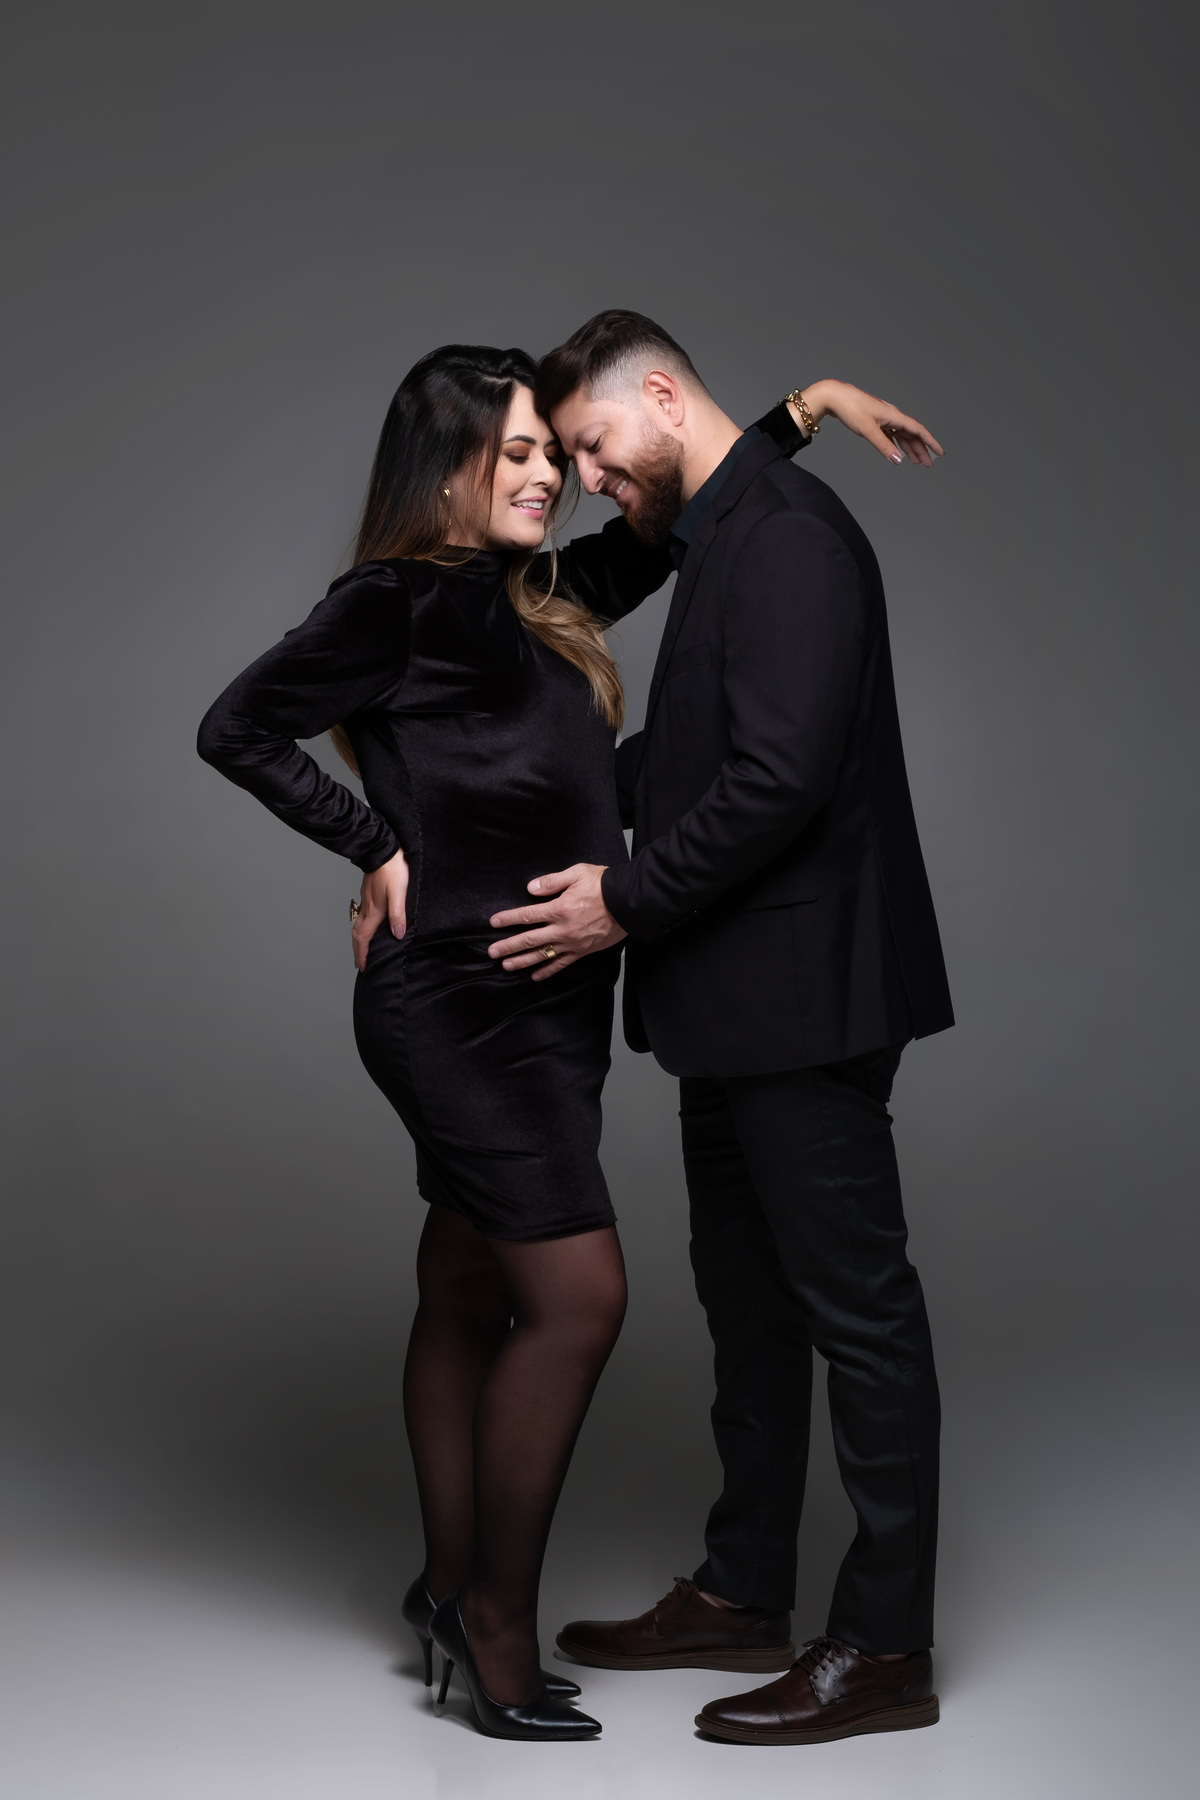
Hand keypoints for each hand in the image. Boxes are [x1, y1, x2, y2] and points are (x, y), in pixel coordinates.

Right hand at [351, 845, 408, 971]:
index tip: (363, 967)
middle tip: (360, 965)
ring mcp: (366, 901)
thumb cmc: (393, 870)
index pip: (364, 938)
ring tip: (362, 951)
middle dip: (358, 951)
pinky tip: (369, 928)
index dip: (363, 954)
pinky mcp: (369, 894)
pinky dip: (362, 928)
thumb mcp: (399, 893)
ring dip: (359, 941)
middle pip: (357, 935)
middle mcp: (367, 908)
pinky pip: (362, 916)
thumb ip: (398, 914)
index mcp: (374, 910)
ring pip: (358, 925)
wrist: (382, 849)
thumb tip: (397, 935)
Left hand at [488, 863, 627, 980]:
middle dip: (509, 946)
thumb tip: (531, 888)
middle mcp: (562, 929)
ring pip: (543, 955)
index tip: (494, 922)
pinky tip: (536, 976)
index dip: (508, 919)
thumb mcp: (577, 873)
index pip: (527, 915)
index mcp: (559, 908)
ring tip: (507, 966)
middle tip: (492, 952)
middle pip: (530, 939)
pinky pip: (562, 964)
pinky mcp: (583, 951)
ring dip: (523, 961)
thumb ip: (552, 881)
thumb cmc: (604, 885)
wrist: (629, 903)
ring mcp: (572, 943)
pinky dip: (548, 971)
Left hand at [795, 380, 943, 467]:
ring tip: (916, 461)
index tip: (939, 453)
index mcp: (894, 416)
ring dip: (910, 448)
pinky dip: (897, 444)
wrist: (834, 396)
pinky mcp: (875, 420)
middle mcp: (892, 416)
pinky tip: (899, 452)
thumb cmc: (850, 408)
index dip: (930, 442)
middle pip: (912, 434)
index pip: (918, 430)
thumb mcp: (868, 430)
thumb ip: (884, 446)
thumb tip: (899, 460)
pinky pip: (892, 434)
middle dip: (921, 450)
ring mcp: (884, 418)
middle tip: (928, 464)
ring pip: (902, 435)